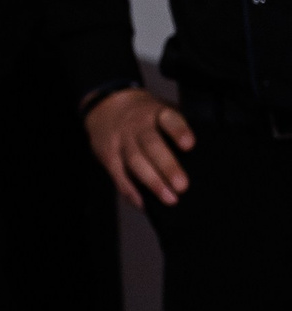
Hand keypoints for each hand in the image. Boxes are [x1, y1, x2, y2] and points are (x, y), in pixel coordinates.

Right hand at [84, 83, 194, 210]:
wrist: (106, 106)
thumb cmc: (147, 117)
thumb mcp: (162, 112)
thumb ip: (177, 130)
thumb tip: (202, 158)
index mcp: (156, 113)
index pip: (168, 119)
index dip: (178, 131)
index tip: (189, 145)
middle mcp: (137, 126)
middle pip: (151, 144)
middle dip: (167, 166)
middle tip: (182, 186)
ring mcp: (121, 141)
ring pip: (135, 161)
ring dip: (152, 182)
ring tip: (169, 199)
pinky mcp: (108, 156)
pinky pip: (118, 175)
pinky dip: (131, 191)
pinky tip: (144, 204)